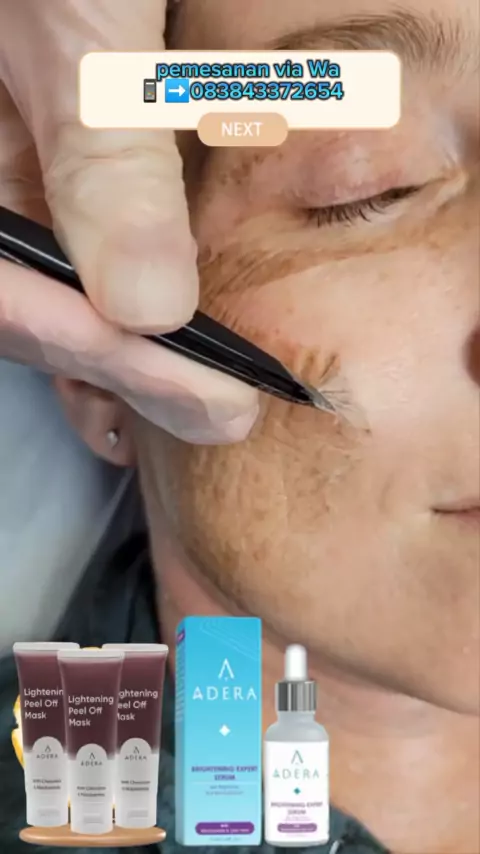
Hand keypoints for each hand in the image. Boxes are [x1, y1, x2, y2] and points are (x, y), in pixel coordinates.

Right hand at [0, 0, 258, 442]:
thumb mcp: (72, 13)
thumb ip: (99, 150)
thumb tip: (147, 305)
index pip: (3, 289)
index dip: (97, 348)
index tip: (202, 390)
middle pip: (27, 305)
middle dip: (129, 366)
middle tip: (223, 408)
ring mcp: (5, 173)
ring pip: (51, 288)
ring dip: (128, 353)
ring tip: (201, 396)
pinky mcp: (43, 159)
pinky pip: (70, 246)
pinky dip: (121, 296)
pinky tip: (164, 331)